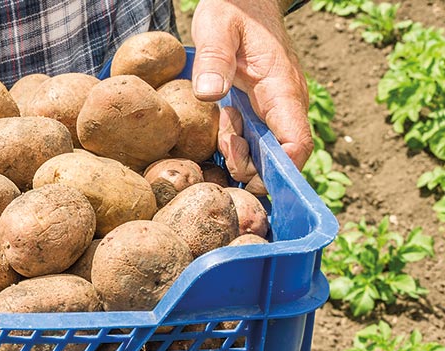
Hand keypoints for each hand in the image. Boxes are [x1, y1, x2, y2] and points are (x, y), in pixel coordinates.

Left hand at [190, 0, 312, 174]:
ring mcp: (275, 108)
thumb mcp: (215, 28)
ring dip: (239, 153)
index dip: (279, 171)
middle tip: (224, 143)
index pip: (296, 144)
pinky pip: (254, 140)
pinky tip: (222, 124)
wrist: (245, 0)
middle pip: (279, 159)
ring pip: (264, 152)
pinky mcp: (262, 109)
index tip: (248, 177)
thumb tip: (209, 95)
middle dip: (250, 166)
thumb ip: (214, 60)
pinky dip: (236, 143)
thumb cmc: (233, 10)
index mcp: (282, 89)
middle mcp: (285, 104)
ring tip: (223, 123)